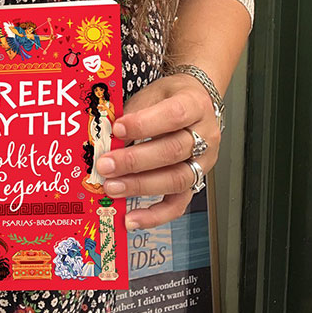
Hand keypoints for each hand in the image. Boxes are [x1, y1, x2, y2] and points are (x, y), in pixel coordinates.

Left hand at [95, 74, 220, 229]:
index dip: (144, 124)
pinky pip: (178, 204)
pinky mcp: (196, 183)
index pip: (173, 116)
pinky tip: (132, 218)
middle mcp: (205, 136)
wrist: (196, 102)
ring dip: (140, 186)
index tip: (117, 129)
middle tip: (106, 165)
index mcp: (194, 105)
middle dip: (135, 161)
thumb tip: (105, 136)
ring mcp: (203, 163)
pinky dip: (154, 216)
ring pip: (176, 179)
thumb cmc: (170, 98)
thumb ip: (133, 113)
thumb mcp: (153, 94)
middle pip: (173, 151)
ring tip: (112, 188)